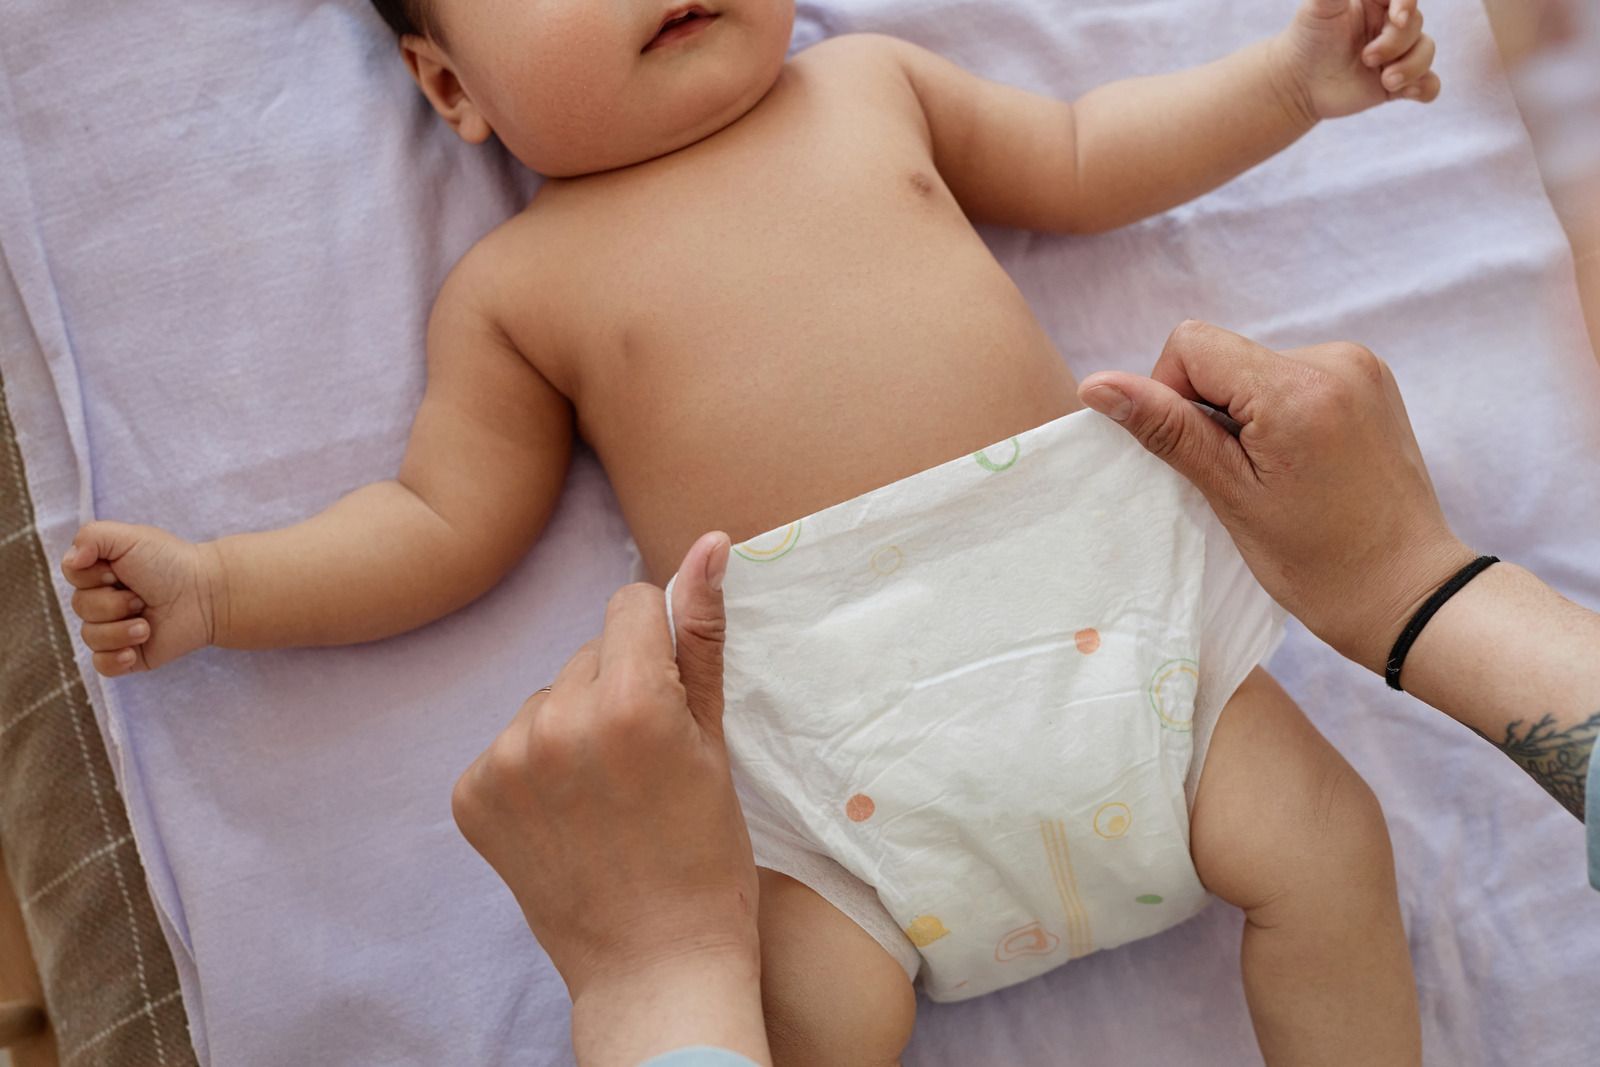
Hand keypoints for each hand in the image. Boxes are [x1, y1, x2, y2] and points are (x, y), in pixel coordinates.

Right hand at [62, 521, 220, 675]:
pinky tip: (134, 651)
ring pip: (90, 637)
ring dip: (120, 630)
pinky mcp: (129, 655)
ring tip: (148, 624)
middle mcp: (104, 600)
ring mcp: (115, 629)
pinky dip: (115, 659)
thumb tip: (70, 560)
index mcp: (101, 572)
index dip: (92, 576)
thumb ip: (91, 537)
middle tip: (142, 597)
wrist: (207, 595)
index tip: (117, 572)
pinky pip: (102, 666)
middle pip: (79, 607)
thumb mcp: (129, 537)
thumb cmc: (170, 563)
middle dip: (112, 603)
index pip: (72, 575)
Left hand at [452, 532, 768, 1064]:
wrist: (655, 963)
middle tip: (643, 763)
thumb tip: (708, 542)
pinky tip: (565, 817)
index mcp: (627, 701)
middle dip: (616, 689)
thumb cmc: (705, 855)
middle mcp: (555, 722)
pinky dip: (532, 771)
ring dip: (571, 728)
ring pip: (547, 699)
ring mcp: (504, 762)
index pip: (630, 605)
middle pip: (587, 654)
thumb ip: (702, 634)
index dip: (658, 643)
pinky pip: (507, 747)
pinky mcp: (471, 797)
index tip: (670, 696)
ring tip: (604, 796)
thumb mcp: (715, 740)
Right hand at [1078, 321, 1476, 672]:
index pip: (1191, 345)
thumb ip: (1166, 429)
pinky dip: (1276, 413)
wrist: (1407, 590)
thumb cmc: (1318, 561)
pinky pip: (1290, 376)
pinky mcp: (1369, 379)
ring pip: (1254, 367)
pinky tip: (1298, 463)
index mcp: (1297, 388)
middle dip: (1211, 409)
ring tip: (1275, 474)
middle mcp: (1335, 359)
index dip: (1170, 394)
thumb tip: (1097, 385)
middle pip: (1222, 355)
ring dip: (1244, 413)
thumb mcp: (1231, 495)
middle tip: (1240, 476)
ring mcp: (1358, 366)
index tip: (1199, 455)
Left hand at [1276, 0, 1440, 120]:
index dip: (1407, 4)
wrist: (1297, 81)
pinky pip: (1428, 84)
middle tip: (1365, 58)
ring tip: (1386, 81)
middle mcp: (1392, 24)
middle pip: (1415, 26)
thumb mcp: (1319, 6)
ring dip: (1411, 68)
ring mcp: (1398, 53)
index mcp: (1380, 1)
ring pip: (1426, 53)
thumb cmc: (1308, 37)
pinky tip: (1407, 93)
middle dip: (1394, 44)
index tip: (1396, 18)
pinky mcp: (1398, 83)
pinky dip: (1424, 88)